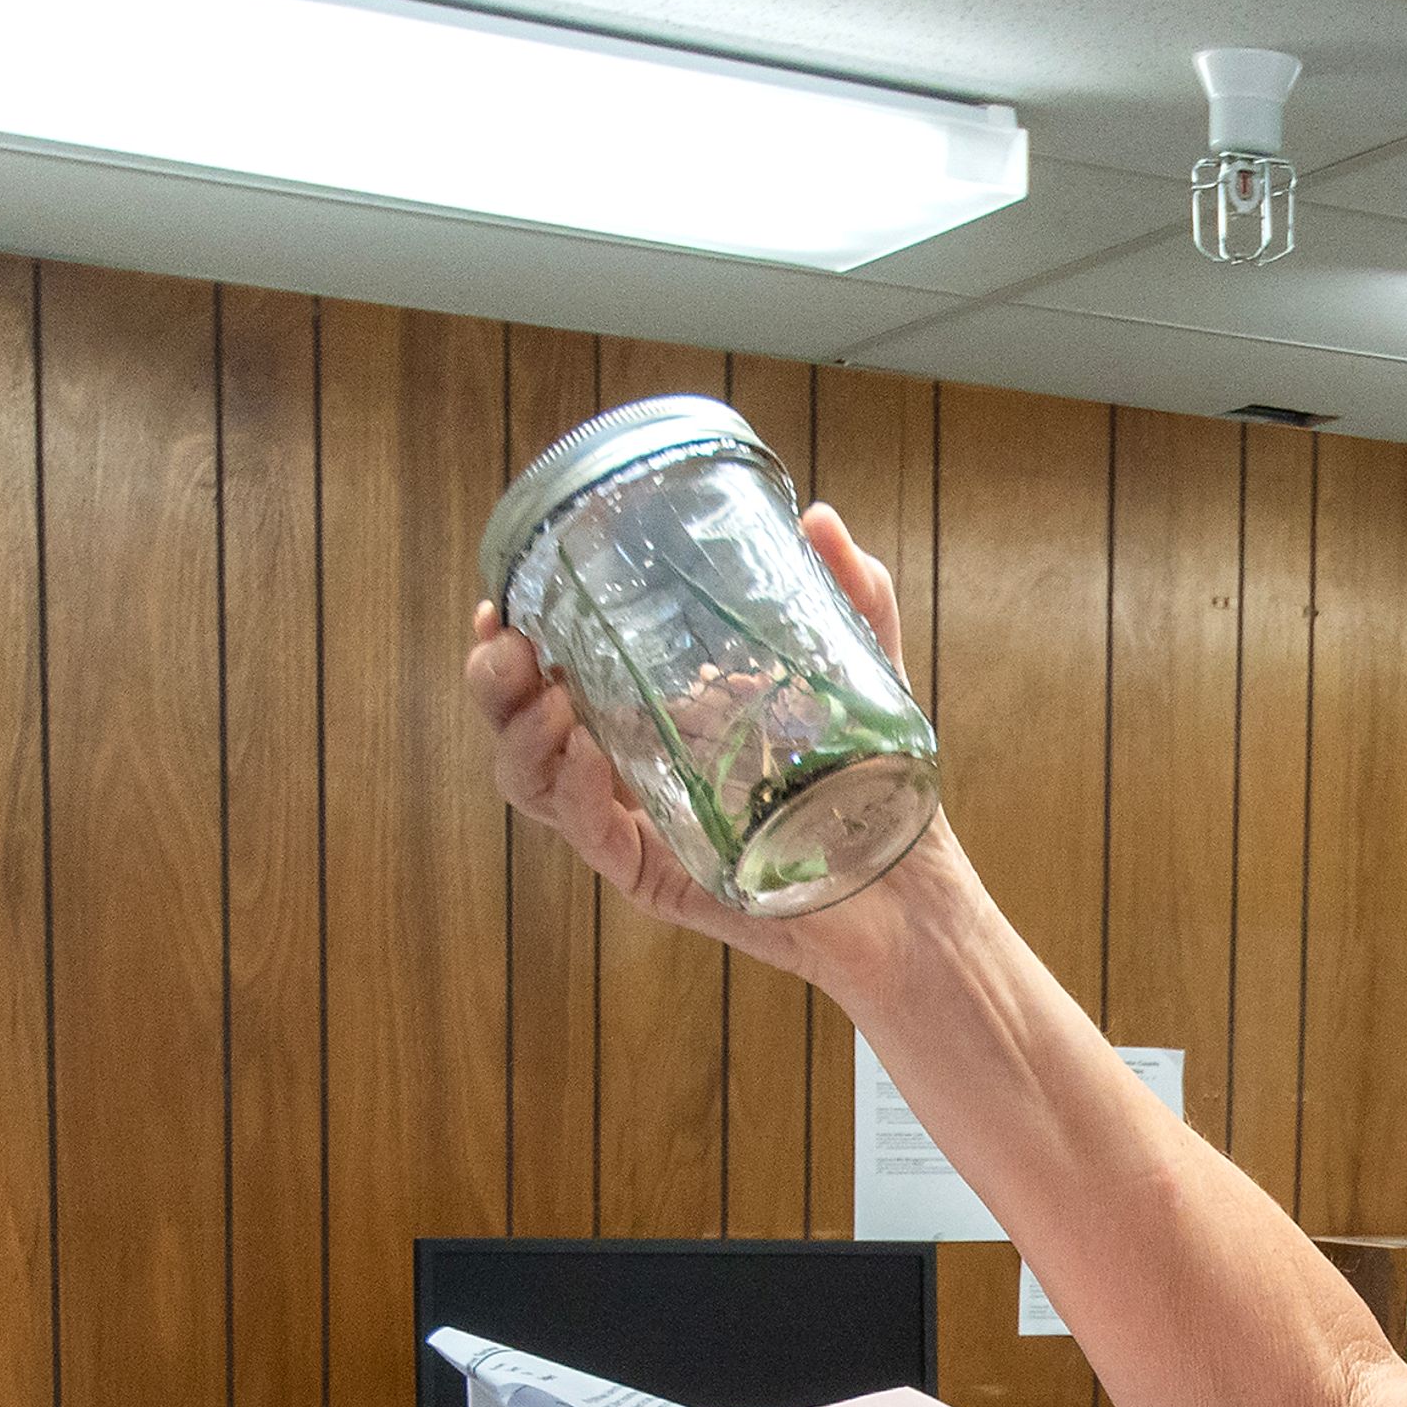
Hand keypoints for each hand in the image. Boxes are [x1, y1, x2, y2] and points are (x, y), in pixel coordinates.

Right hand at [466, 508, 961, 984]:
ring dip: (522, 734)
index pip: (558, 672)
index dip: (514, 638)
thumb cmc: (876, 786)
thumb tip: (820, 517)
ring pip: (535, 782)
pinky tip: (580, 754)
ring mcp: (640, 824)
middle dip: (496, 682)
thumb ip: (849, 595)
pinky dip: (571, 792)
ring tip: (545, 699)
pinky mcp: (657, 876)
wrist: (910, 889)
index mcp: (657, 715)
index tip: (498, 602)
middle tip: (508, 645)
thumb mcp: (863, 671)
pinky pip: (590, 834)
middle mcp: (633, 768)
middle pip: (525, 725)